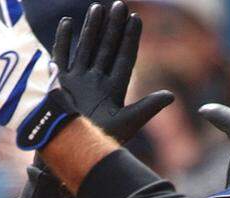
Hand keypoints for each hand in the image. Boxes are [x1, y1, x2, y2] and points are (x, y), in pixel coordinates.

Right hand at [51, 1, 172, 143]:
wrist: (69, 150)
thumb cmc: (98, 142)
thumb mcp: (127, 124)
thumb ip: (146, 108)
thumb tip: (171, 96)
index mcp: (113, 91)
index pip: (125, 58)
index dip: (130, 39)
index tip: (136, 18)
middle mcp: (96, 83)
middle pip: (106, 49)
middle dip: (113, 27)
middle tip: (120, 5)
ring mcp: (77, 82)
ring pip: (86, 48)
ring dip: (92, 29)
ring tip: (98, 7)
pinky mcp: (59, 84)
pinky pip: (61, 57)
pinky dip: (63, 40)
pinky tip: (67, 22)